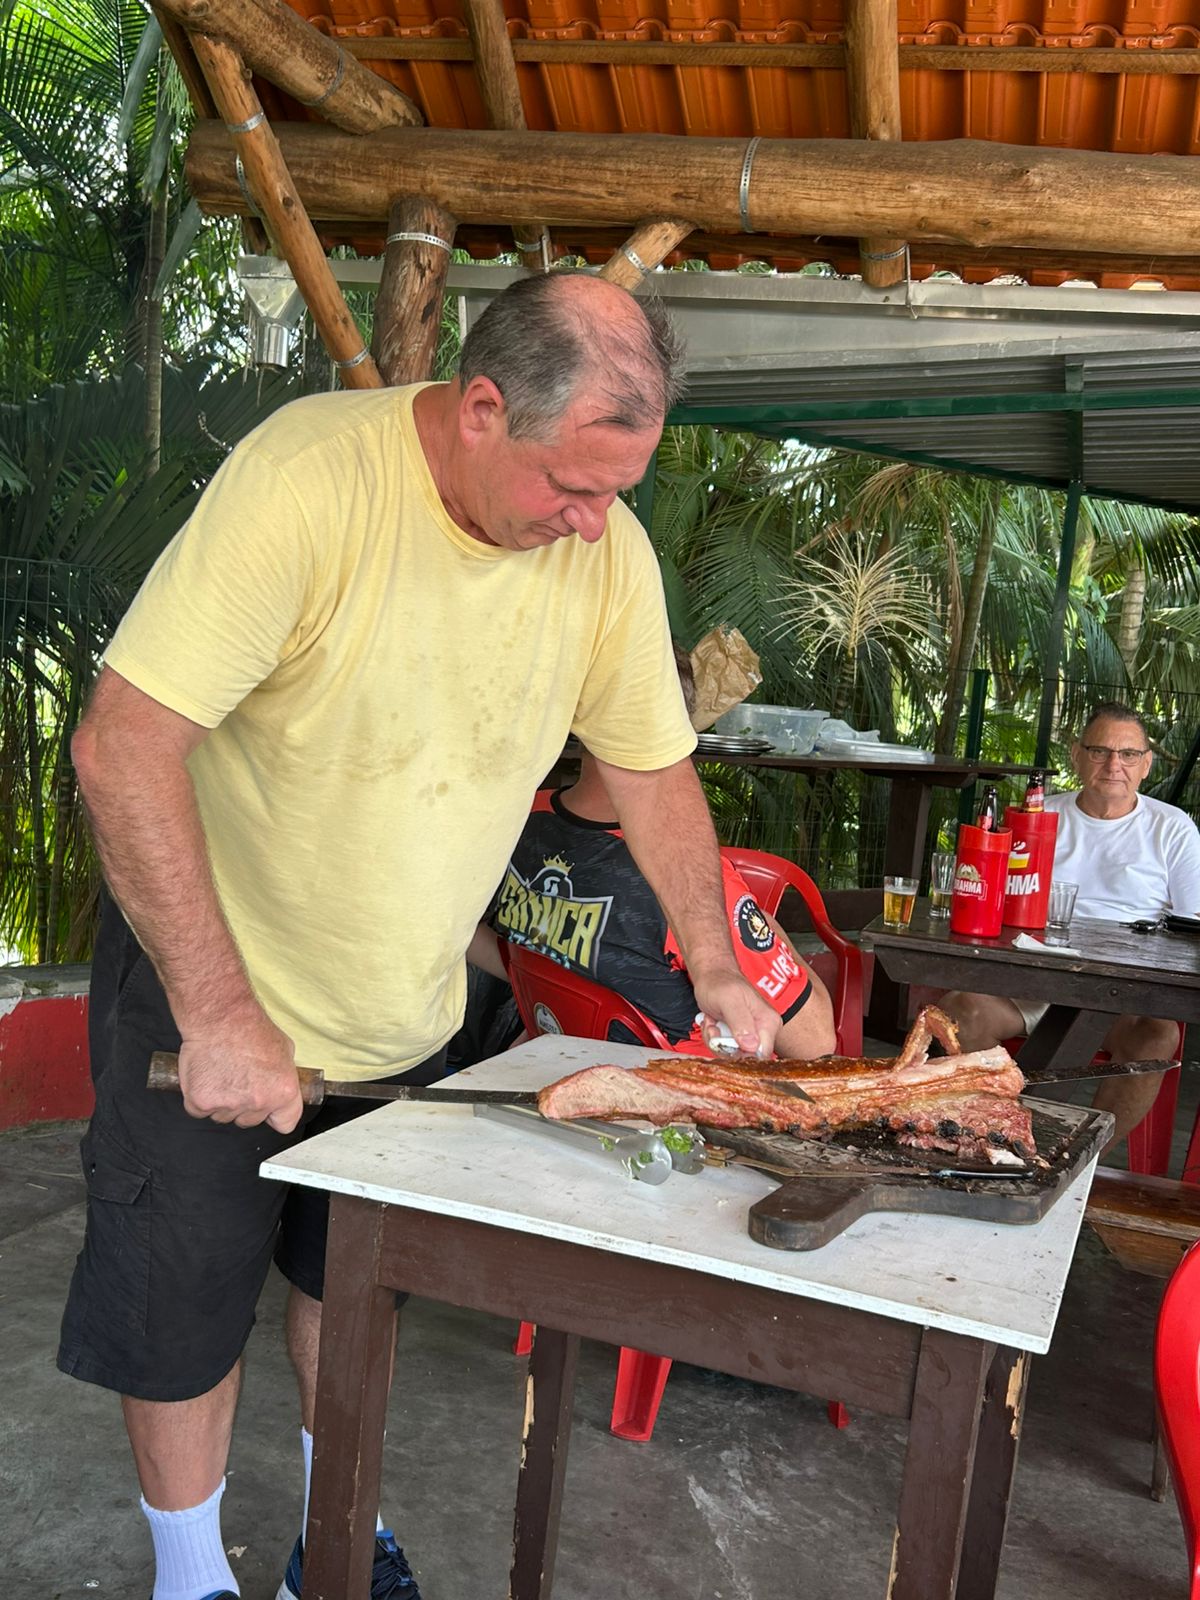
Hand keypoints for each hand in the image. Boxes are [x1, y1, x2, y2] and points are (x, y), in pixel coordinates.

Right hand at [177, 1010, 304, 1132]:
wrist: (220, 1016)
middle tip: (239, 1079)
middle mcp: (258, 1101)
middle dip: (245, 1105)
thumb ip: (284, 1076)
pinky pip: (200, 1111)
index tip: (269, 1110)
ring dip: (222, 1101)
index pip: (285, 1123)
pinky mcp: (201, 1103)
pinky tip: (207, 1076)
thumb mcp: (285, 1050)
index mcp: (283, 1091)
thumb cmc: (250, 1027)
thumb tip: (281, 1087)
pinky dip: (200, 1098)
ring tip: (223, 1072)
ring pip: (224, 1116)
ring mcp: (228, 1104)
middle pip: (250, 1121)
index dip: (275, 1115)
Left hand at [692, 968, 780, 1059]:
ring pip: (733, 1055)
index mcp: (768, 1023)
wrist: (711, 975)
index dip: (741, 1055)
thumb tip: (752, 1046)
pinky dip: (714, 1039)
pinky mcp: (739, 1035)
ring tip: (712, 1022)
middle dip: (724, 1047)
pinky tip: (713, 1023)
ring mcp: (751, 1033)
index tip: (725, 1042)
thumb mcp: (729, 1000)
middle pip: (746, 1058)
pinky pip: (726, 1049)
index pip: (762, 1055)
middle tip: (714, 1027)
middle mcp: (763, 1030)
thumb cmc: (720, 982)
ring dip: (716, 1041)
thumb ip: (741, 1022)